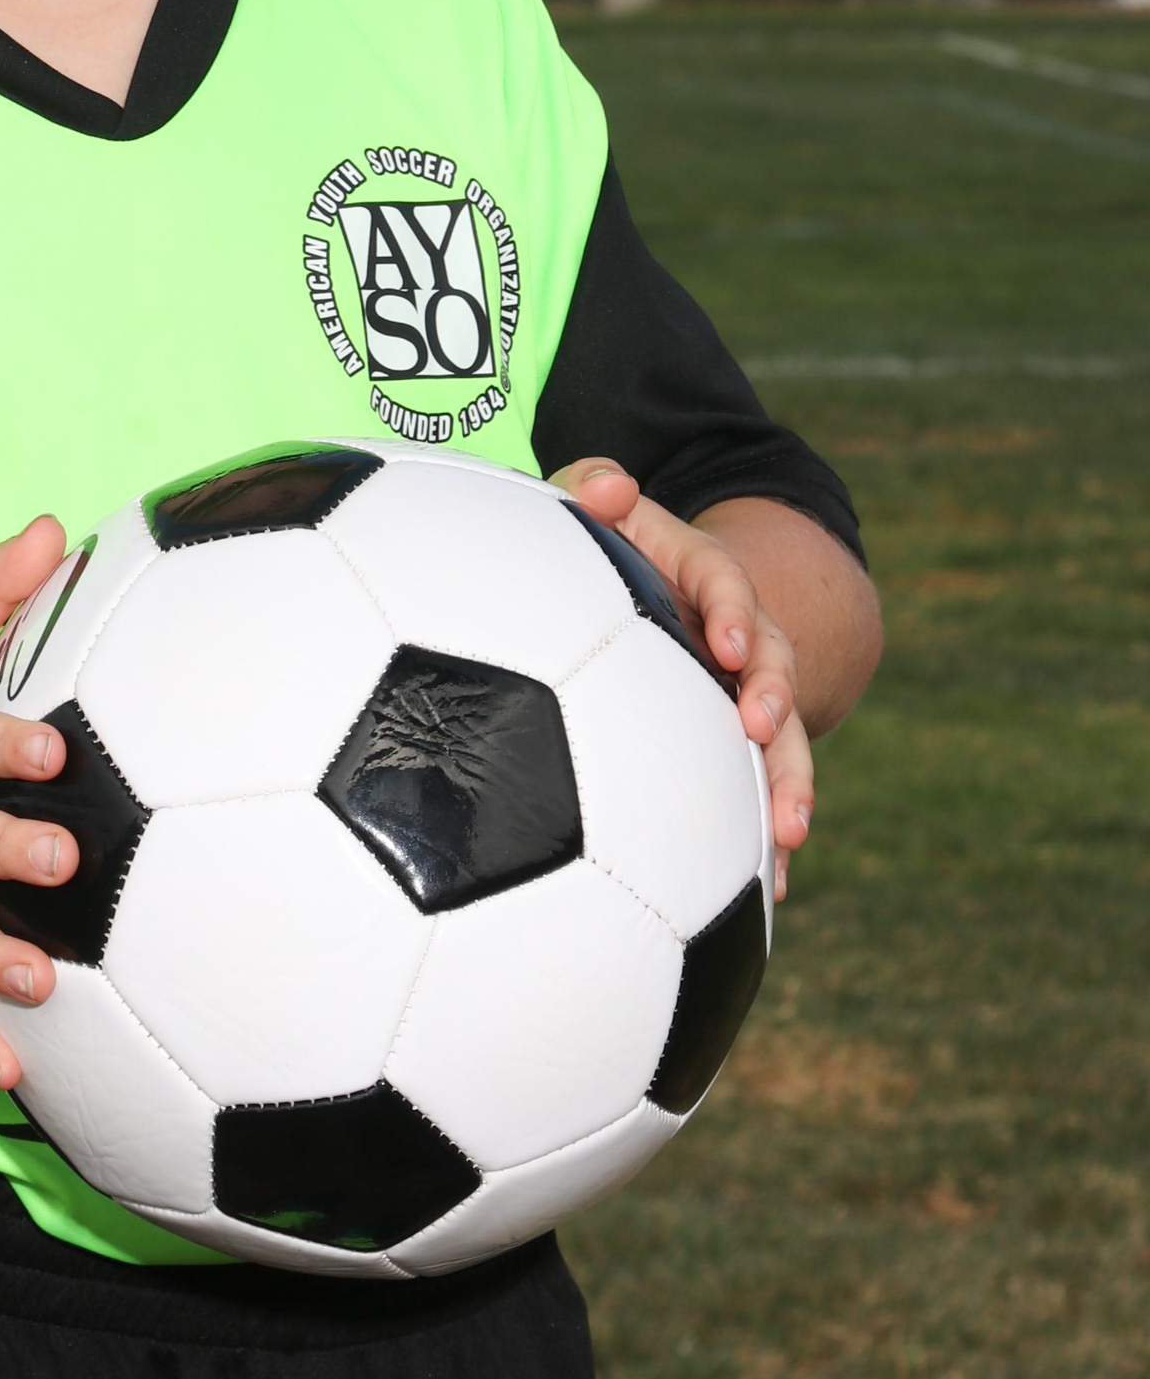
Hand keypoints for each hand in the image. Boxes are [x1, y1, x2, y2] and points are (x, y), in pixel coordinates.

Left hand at [549, 459, 810, 901]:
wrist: (645, 591)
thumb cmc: (602, 546)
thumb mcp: (593, 506)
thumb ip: (591, 485)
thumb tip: (607, 486)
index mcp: (700, 576)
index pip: (726, 584)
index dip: (736, 612)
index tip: (732, 646)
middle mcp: (734, 636)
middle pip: (772, 666)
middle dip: (776, 697)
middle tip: (764, 729)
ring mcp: (740, 693)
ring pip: (782, 739)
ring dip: (788, 784)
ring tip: (788, 837)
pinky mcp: (733, 742)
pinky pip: (757, 789)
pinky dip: (762, 837)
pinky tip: (769, 892)